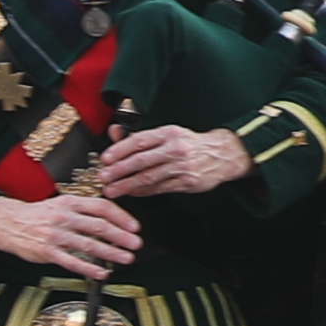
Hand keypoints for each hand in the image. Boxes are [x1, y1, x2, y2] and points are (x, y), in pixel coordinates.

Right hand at [0, 187, 139, 276]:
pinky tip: (102, 272)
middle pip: (99, 226)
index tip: (134, 226)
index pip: (102, 207)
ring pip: (88, 245)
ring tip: (126, 258)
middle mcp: (64, 217)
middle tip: (136, 243)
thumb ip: (84, 210)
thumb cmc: (40, 215)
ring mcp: (55, 235)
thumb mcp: (62, 203)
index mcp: (70, 202)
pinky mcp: (47, 252)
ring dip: (110, 253)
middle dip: (121, 236)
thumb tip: (112, 219)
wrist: (8, 222)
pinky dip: (89, 268)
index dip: (121, 217)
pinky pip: (72, 262)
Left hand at [92, 123, 251, 199]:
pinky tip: (131, 193)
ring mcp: (182, 167)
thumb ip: (139, 136)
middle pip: (141, 160)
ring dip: (127, 185)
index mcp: (169, 133)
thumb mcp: (167, 134)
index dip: (119, 150)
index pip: (140, 141)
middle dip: (119, 171)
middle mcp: (176, 148)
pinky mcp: (186, 182)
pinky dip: (142, 192)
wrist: (222, 155)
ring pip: (149, 177)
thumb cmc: (190, 143)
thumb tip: (114, 131)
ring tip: (112, 190)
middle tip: (104, 177)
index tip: (105, 159)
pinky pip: (159, 188)